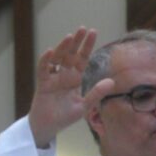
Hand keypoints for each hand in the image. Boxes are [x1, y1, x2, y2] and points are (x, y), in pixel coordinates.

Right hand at [28, 28, 99, 146]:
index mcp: (75, 78)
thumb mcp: (84, 105)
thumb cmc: (65, 116)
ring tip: (69, 37)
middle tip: (83, 29)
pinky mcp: (43, 83)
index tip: (93, 32)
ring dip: (63, 47)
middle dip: (77, 42)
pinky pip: (44, 69)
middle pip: (71, 54)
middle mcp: (64, 75)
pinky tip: (51, 51)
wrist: (49, 127)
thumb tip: (112, 81)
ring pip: (58, 58)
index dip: (87, 46)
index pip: (82, 59)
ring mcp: (53, 78)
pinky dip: (46, 60)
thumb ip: (96, 93)